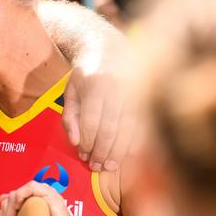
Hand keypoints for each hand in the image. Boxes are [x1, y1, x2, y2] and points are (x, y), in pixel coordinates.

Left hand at [63, 50, 133, 171]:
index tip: (83, 155)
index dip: (88, 141)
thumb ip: (69, 116)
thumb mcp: (69, 90)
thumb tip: (76, 142)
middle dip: (103, 151)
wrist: (109, 49)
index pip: (92, 120)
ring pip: (129, 129)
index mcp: (95, 85)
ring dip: (119, 151)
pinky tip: (127, 156)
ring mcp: (135, 93)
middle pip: (112, 128)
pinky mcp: (145, 98)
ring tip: (109, 166)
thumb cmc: (85, 75)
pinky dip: (135, 143)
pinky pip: (142, 126)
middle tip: (96, 167)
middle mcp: (117, 89)